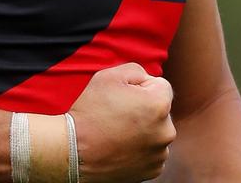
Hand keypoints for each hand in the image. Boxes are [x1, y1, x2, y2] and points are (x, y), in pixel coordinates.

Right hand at [68, 62, 175, 181]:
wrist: (73, 151)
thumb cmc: (90, 111)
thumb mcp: (109, 75)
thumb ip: (137, 70)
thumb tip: (147, 80)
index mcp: (159, 105)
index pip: (160, 86)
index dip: (140, 88)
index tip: (122, 97)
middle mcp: (166, 131)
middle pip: (160, 111)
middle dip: (144, 110)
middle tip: (117, 115)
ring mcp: (159, 154)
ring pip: (155, 132)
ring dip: (143, 130)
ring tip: (116, 133)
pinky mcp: (152, 170)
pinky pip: (151, 152)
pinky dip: (139, 149)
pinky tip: (120, 147)